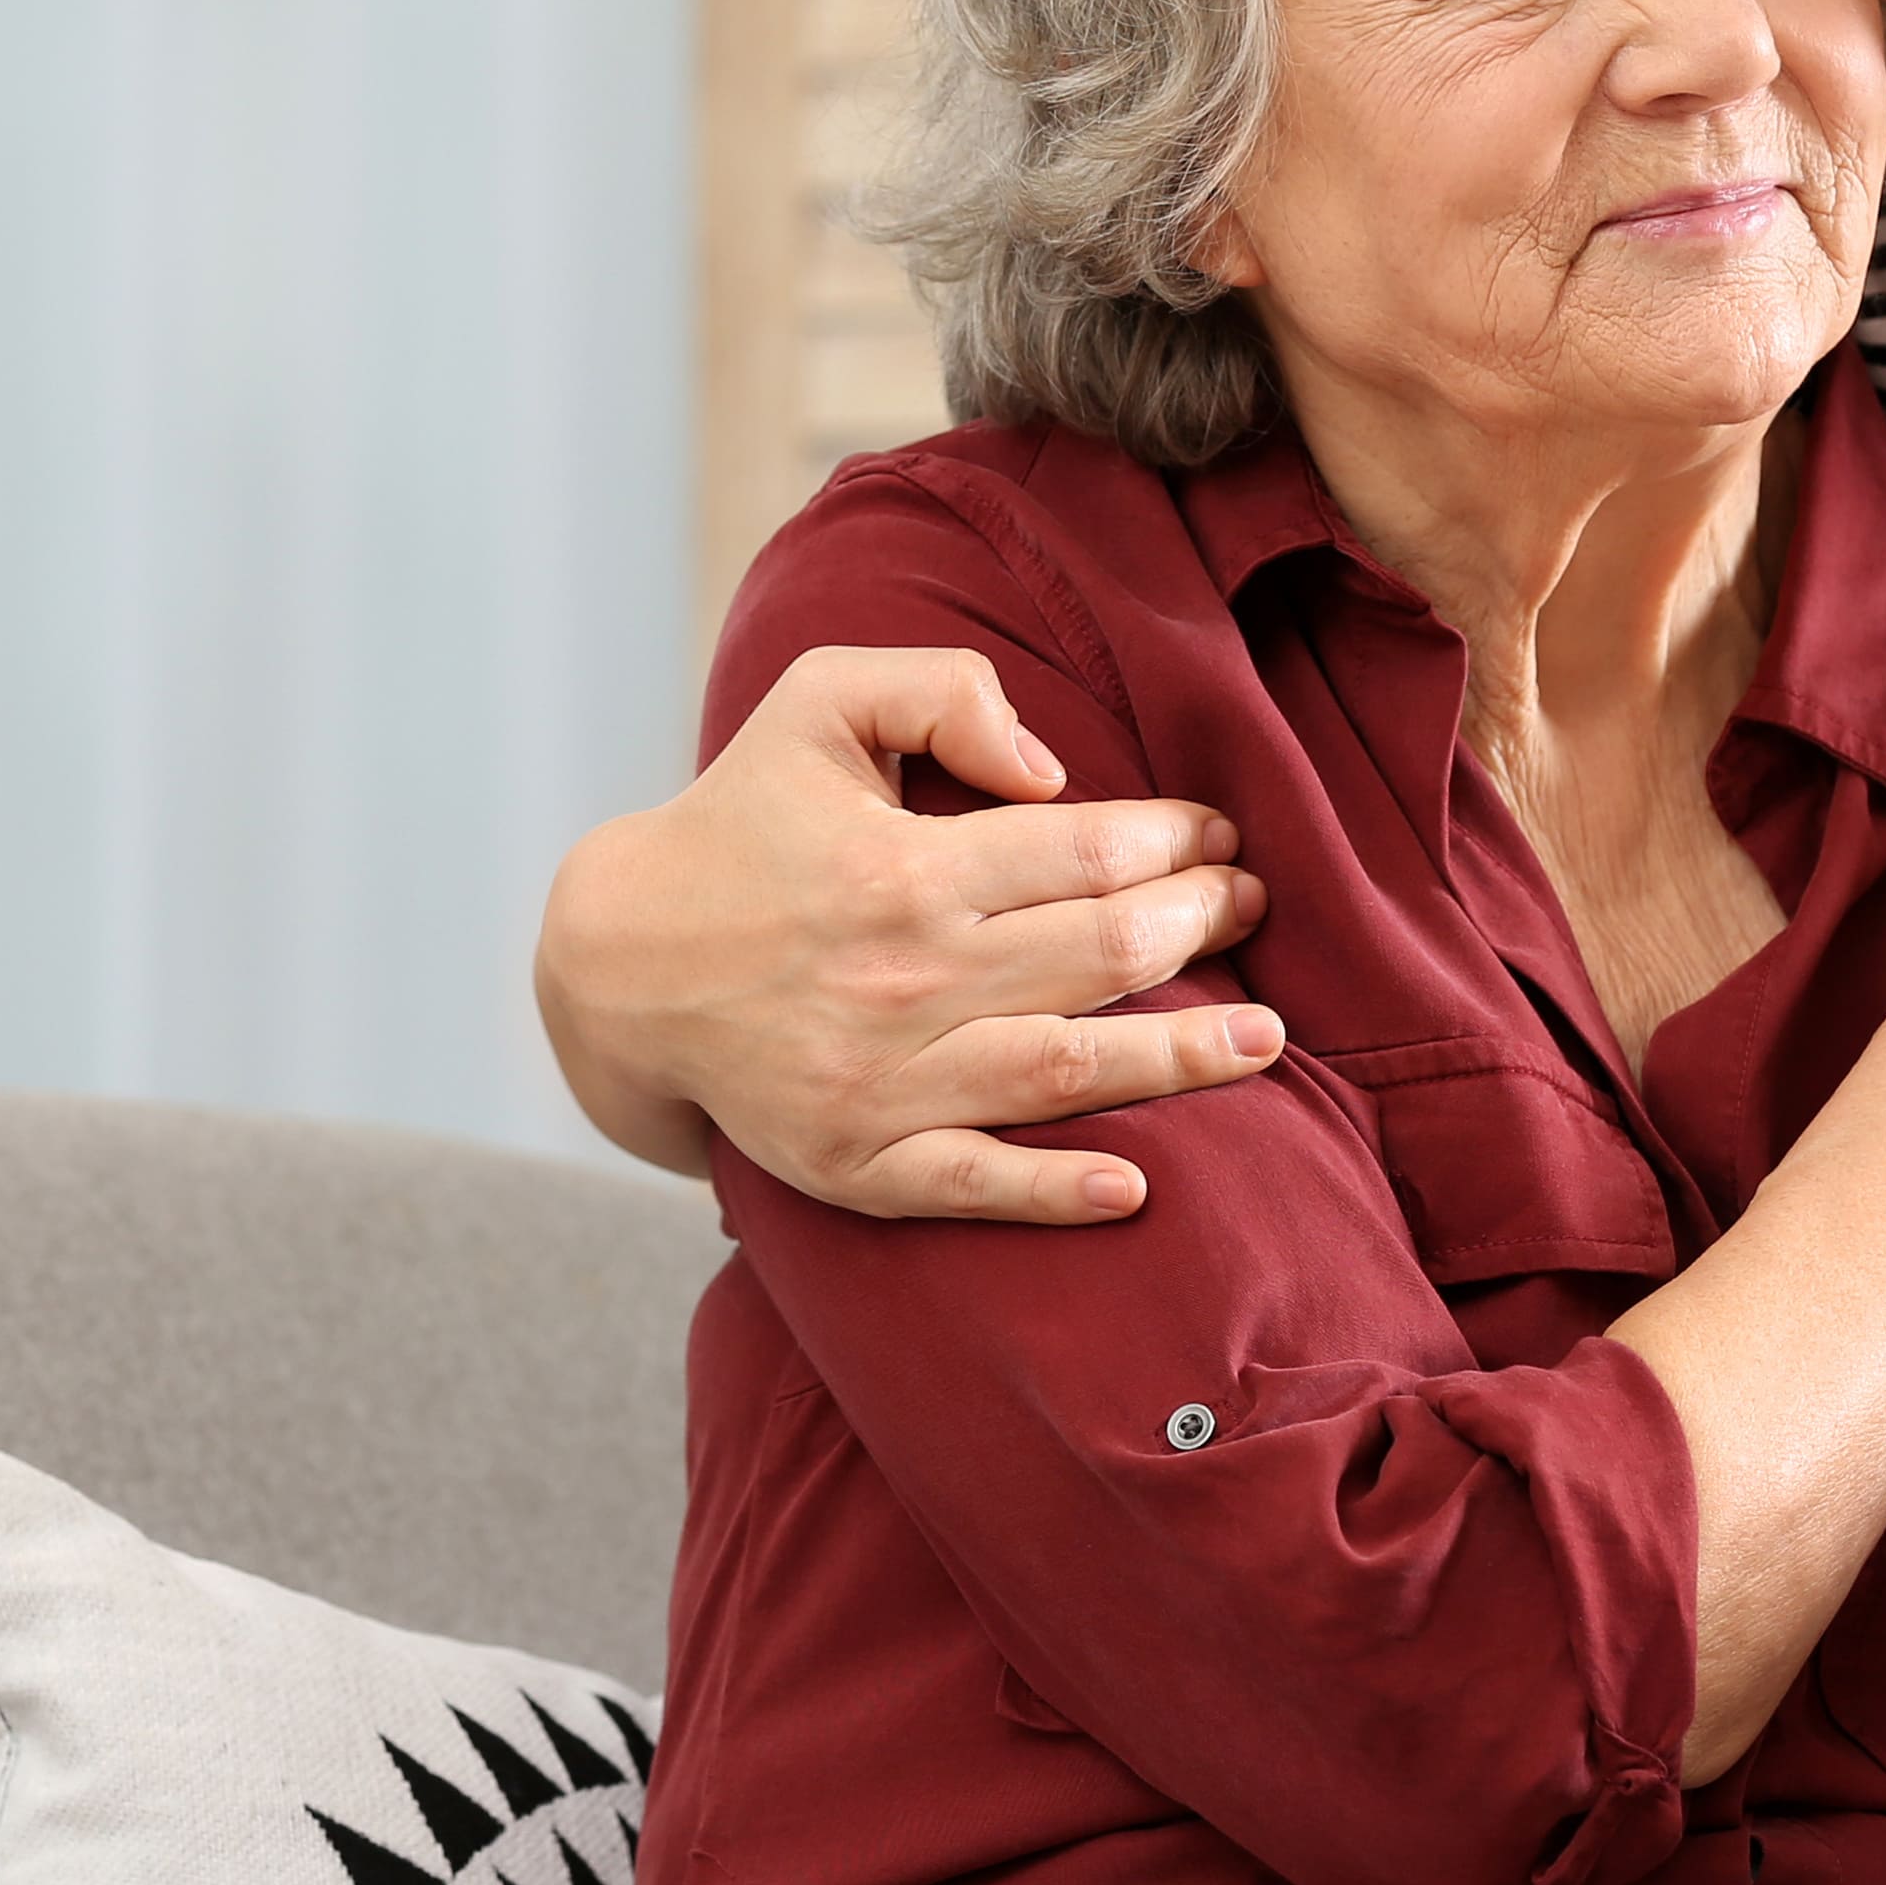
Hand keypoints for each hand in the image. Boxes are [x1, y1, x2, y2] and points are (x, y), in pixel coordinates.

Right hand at [529, 647, 1279, 1220]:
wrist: (618, 965)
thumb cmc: (740, 819)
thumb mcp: (817, 701)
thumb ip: (940, 692)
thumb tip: (1053, 765)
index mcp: (905, 865)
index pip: (1090, 854)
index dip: (1177, 843)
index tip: (1218, 837)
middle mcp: (904, 977)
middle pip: (1103, 956)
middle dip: (1202, 928)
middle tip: (1256, 910)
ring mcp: (882, 1081)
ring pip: (1068, 1070)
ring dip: (1183, 1059)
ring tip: (1267, 1043)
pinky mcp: (857, 1161)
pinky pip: (975, 1183)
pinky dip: (1058, 1192)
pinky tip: (1137, 1188)